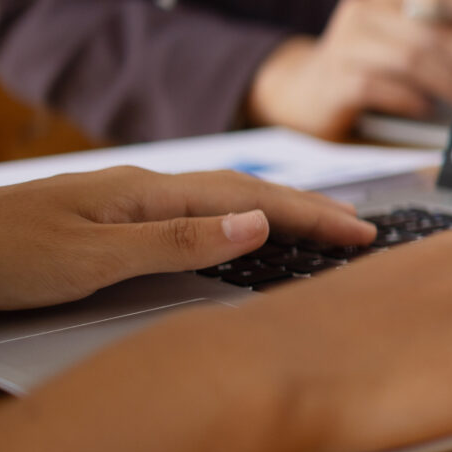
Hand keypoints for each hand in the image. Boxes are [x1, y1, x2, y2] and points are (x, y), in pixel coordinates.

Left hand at [0, 168, 376, 311]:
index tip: (362, 232)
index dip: (311, 215)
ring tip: (318, 231)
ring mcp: (121, 206)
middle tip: (360, 231)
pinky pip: (192, 219)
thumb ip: (175, 242)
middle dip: (306, 209)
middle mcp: (138, 191)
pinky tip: (238, 239)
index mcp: (143, 193)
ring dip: (274, 215)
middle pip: (242, 192)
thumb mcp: (88, 259)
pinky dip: (235, 225)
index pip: (249, 198)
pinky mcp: (106, 226)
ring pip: (218, 204)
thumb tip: (257, 223)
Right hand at [246, 0, 451, 137]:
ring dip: (446, 84)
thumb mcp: (406, 36)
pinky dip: (409, 99)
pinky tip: (423, 108)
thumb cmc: (375, 63)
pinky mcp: (332, 77)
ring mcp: (344, 40)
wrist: (306, 89)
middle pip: (432, 29)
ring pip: (410, 58)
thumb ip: (445, 32)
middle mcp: (365, 6)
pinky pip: (379, 86)